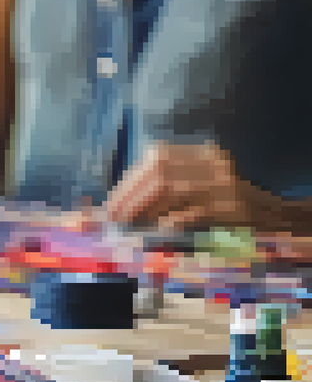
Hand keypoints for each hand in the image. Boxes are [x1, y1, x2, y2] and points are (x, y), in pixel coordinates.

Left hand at [102, 142, 278, 231]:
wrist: (268, 210)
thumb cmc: (224, 198)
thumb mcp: (198, 178)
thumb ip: (165, 181)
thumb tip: (122, 200)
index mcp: (201, 151)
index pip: (156, 158)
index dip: (130, 180)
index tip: (112, 201)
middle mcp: (211, 162)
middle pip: (160, 172)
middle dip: (131, 195)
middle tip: (114, 216)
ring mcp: (221, 183)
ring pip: (171, 189)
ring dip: (143, 208)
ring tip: (128, 223)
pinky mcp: (229, 207)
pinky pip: (191, 212)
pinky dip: (169, 220)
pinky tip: (156, 229)